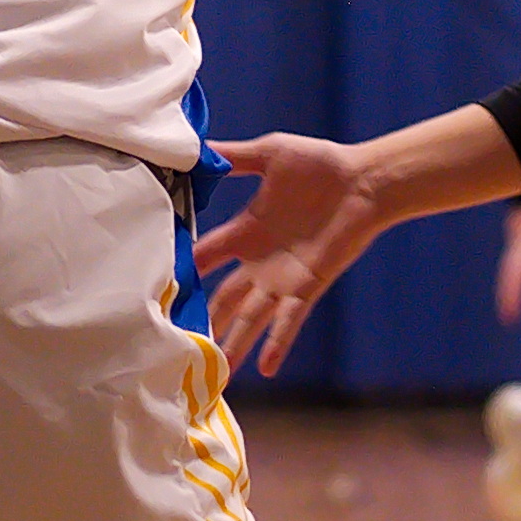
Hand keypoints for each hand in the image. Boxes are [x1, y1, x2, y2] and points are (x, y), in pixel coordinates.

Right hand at [192, 131, 380, 376]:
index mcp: (245, 231)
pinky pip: (289, 321)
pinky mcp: (307, 286)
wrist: (365, 181)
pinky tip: (265, 369)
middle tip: (176, 343)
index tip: (155, 288)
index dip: (182, 270)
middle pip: (223, 299)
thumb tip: (194, 148)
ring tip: (215, 372)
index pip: (204, 256)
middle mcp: (258, 262)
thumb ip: (233, 157)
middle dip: (203, 321)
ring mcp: (283, 279)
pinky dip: (277, 344)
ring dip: (234, 343)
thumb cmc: (321, 165)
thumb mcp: (269, 154)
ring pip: (250, 318)